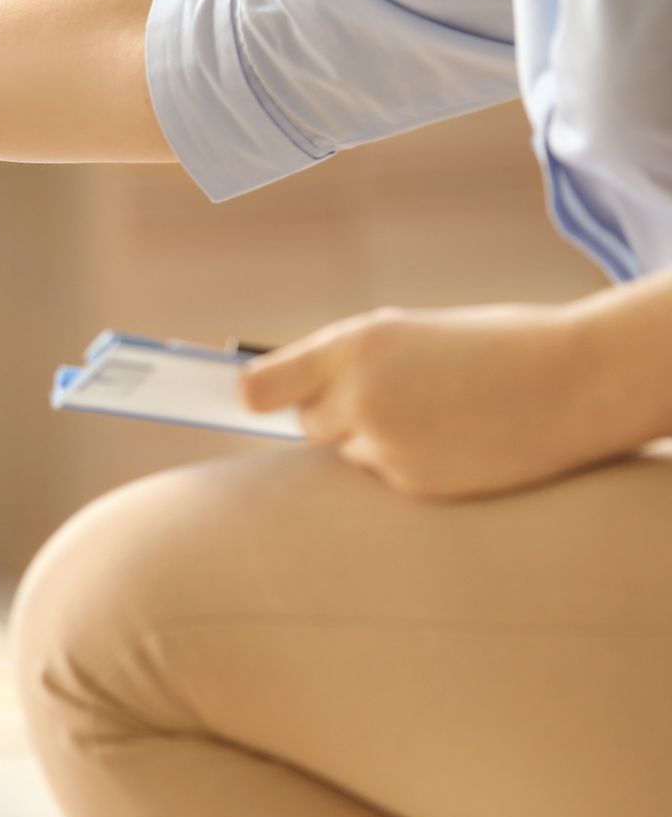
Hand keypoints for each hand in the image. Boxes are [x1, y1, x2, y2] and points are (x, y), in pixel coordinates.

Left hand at [238, 302, 605, 497]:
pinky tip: (458, 439)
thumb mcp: (412, 333)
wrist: (577, 380)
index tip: (238, 402)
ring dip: (376, 440)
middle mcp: (359, 394)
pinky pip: (387, 478)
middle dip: (335, 414)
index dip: (254, 398)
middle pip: (307, 422)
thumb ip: (353, 360)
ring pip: (349, 452)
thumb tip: (288, 391)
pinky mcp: (413, 483)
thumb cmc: (496, 347)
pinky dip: (411, 464)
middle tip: (394, 396)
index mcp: (356, 344)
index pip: (262, 386)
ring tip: (440, 413)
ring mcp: (385, 444)